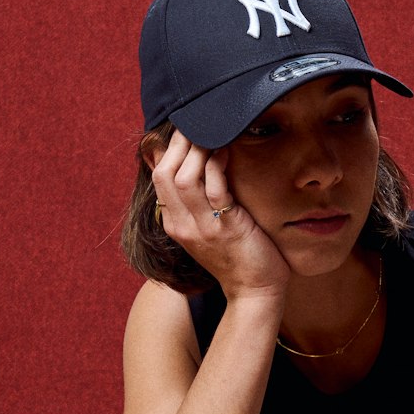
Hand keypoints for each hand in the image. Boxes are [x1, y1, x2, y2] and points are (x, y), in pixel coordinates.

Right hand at [151, 132, 290, 297]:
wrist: (255, 292)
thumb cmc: (238, 254)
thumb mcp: (206, 225)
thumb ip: (194, 198)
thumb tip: (187, 164)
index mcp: (174, 223)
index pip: (158, 176)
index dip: (171, 147)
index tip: (188, 127)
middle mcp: (182, 225)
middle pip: (164, 173)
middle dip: (181, 143)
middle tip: (199, 122)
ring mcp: (201, 228)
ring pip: (184, 178)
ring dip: (199, 150)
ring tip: (214, 132)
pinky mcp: (225, 228)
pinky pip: (215, 189)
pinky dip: (219, 165)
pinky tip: (228, 150)